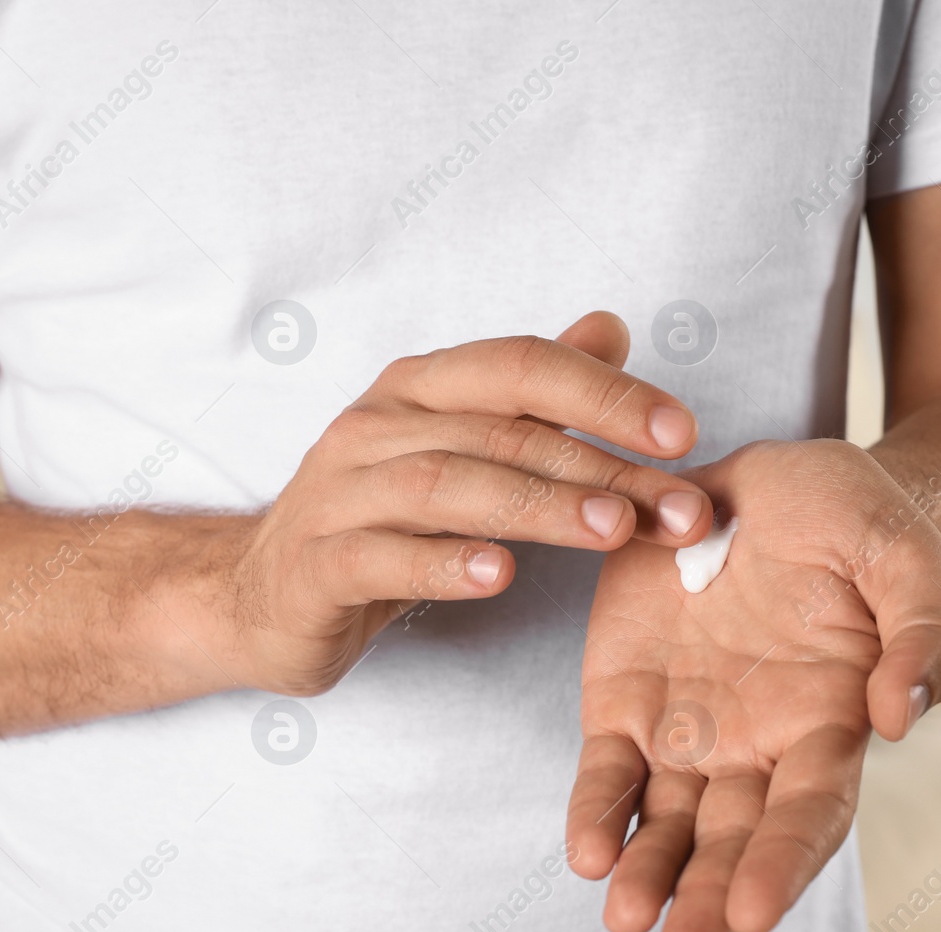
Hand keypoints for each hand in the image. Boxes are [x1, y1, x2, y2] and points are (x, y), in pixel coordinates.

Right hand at [225, 312, 714, 694]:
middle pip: (499, 431)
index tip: (682, 433)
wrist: (257, 593)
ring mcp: (338, 493)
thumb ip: (532, 395)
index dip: (605, 394)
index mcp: (418, 389)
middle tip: (676, 508)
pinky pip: (381, 558)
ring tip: (610, 532)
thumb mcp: (455, 445)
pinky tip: (498, 576)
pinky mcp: (315, 565)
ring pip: (447, 485)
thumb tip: (611, 328)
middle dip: (598, 467)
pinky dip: (442, 562)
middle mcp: (375, 426)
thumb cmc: (374, 517)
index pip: (521, 367)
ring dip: (537, 506)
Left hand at [565, 439, 940, 931]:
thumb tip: (901, 715)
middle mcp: (757, 745)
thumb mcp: (904, 555)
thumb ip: (921, 631)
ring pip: (666, 823)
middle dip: (707, 906)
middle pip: (734, 843)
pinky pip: (608, 770)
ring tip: (624, 915)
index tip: (754, 910)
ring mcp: (688, 728)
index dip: (784, 862)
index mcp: (829, 723)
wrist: (771, 482)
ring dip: (646, 874)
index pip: (810, 812)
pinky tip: (588, 851)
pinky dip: (597, 812)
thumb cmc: (854, 522)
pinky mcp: (625, 699)